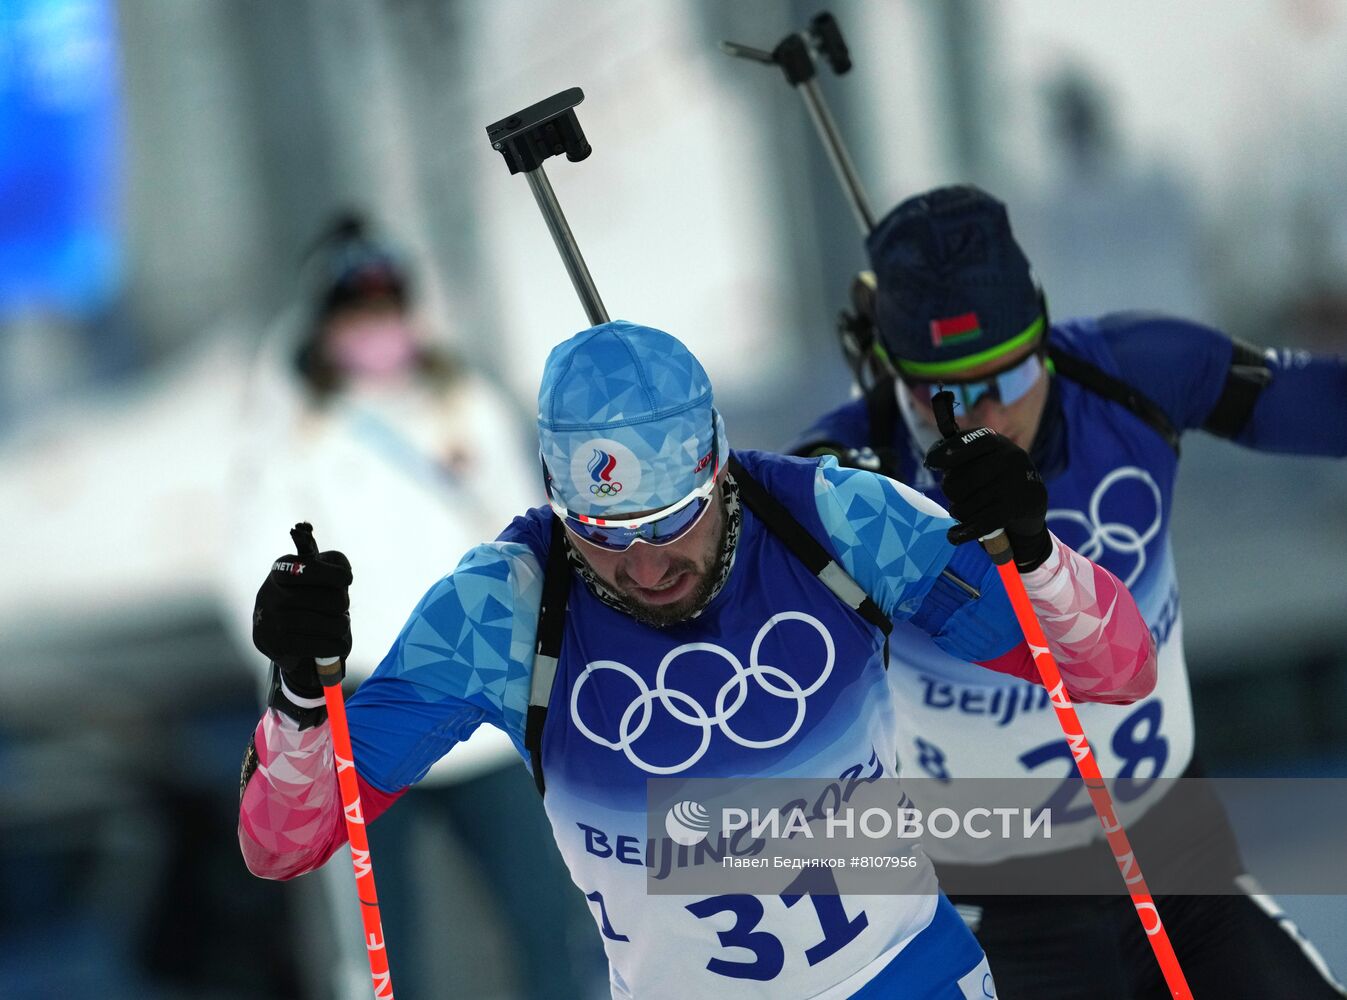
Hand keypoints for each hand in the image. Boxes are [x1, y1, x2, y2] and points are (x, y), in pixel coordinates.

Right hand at [252, 522, 352, 699]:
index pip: (319, 569)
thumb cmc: (315, 606)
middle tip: (337, 612)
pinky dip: (334, 647)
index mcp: (283, 569)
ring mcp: (270, 619)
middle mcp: (270, 591)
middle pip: (333, 599)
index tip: (344, 583)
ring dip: (342, 629)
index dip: (339, 578)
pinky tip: (329, 646)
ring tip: (334, 630)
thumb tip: (316, 544)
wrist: (293, 650)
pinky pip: (321, 645)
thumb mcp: (324, 581)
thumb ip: (329, 564)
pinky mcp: (273, 645)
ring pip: (332, 623)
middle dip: (341, 607)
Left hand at [923, 418, 1050, 571]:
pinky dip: (964, 532)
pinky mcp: (1019, 507)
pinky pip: (981, 524)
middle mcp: (1010, 457)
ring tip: (964, 511)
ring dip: (959, 513)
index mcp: (997, 442)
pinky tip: (953, 536)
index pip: (966, 443)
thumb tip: (931, 460)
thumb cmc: (996, 478)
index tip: (929, 464)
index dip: (943, 454)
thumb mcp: (984, 458)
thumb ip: (959, 455)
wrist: (1032, 502)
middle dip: (950, 492)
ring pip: (966, 506)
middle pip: (958, 481)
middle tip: (956, 496)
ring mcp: (1016, 483)